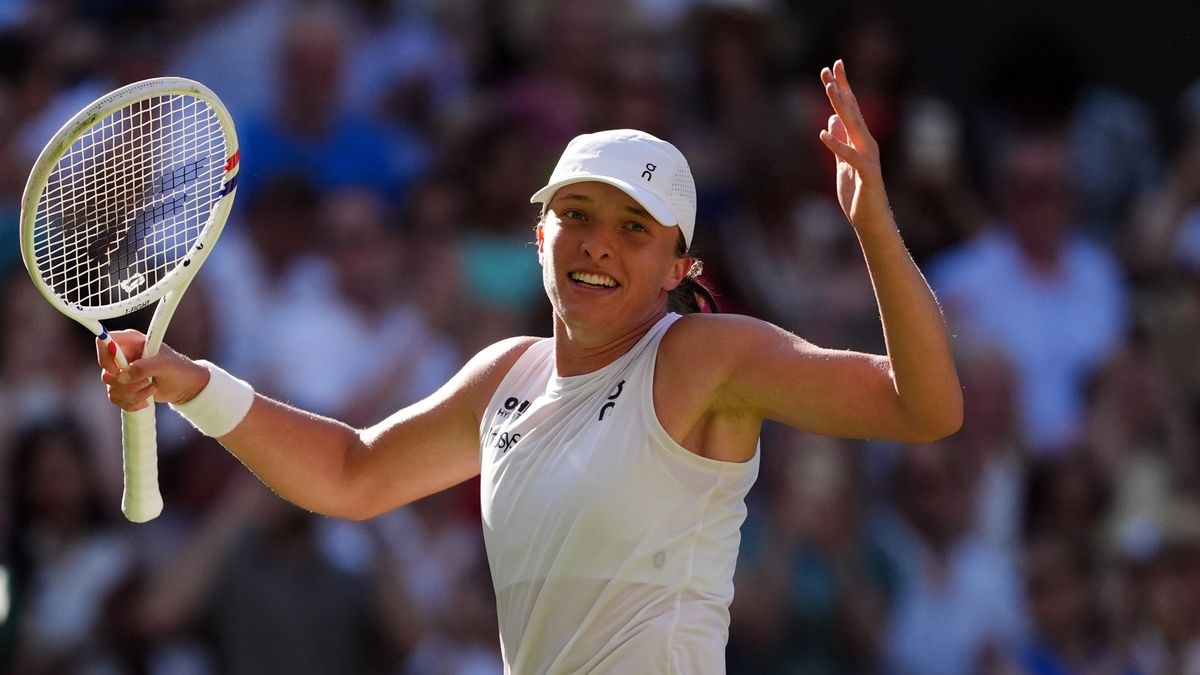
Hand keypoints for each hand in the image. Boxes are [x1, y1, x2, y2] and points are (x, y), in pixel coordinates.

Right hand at [97, 330, 208, 409]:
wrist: (186, 387)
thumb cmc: (179, 369)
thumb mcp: (165, 365)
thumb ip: (143, 367)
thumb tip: (122, 376)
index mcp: (132, 341)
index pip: (105, 342)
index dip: (106, 357)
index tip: (117, 371)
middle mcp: (123, 355)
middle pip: (106, 372)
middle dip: (128, 383)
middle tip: (147, 381)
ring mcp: (122, 372)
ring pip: (111, 388)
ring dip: (133, 394)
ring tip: (152, 388)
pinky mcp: (124, 387)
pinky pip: (115, 398)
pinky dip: (131, 403)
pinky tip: (146, 400)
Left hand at [819, 60, 891, 231]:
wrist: (870, 220)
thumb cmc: (857, 193)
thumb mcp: (842, 163)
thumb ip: (839, 141)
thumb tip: (831, 120)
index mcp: (859, 140)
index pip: (849, 108)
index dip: (841, 87)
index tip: (832, 66)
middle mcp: (866, 143)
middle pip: (852, 110)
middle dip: (841, 88)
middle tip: (832, 66)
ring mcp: (868, 157)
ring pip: (854, 127)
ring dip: (841, 107)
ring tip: (829, 89)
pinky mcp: (867, 173)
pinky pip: (850, 157)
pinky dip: (836, 145)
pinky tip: (823, 134)